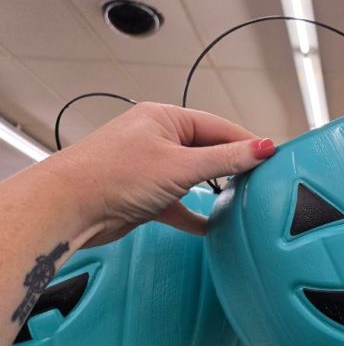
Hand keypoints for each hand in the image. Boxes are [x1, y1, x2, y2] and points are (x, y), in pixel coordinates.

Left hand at [36, 102, 274, 246]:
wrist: (67, 208)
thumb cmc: (113, 176)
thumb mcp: (182, 166)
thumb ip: (226, 159)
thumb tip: (264, 147)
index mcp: (165, 119)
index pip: (219, 127)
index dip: (248, 142)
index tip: (273, 157)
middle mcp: (157, 138)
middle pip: (208, 151)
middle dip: (232, 167)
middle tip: (261, 180)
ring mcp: (149, 167)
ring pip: (193, 177)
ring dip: (214, 190)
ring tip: (242, 200)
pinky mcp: (143, 195)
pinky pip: (178, 203)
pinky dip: (194, 214)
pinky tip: (211, 226)